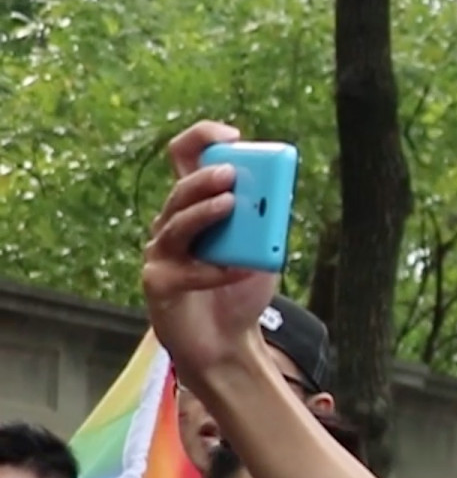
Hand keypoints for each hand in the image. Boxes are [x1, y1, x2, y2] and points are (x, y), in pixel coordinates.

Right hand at [141, 120, 281, 382]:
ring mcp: (161, 253)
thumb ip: (265, 219)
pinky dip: (216, 270)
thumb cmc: (241, 290)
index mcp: (194, 206)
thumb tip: (276, 188)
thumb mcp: (262, 248)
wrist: (229, 343)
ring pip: (175, 223)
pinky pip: (186, 270)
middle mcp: (171, 224)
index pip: (185, 158)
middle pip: (180, 189)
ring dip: (205, 212)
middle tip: (232, 173)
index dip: (202, 138)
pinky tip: (238, 270)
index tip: (232, 134)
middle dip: (205, 179)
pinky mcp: (159, 282)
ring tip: (231, 205)